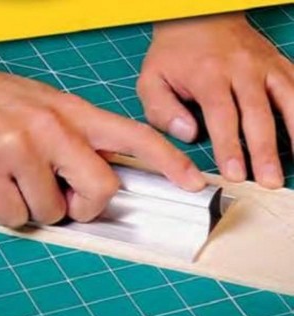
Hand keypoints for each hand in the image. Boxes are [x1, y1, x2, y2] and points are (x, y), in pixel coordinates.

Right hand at [0, 52, 204, 226]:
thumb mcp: (43, 108)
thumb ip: (75, 142)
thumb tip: (98, 182)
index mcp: (73, 113)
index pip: (135, 135)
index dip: (169, 160)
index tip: (192, 181)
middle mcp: (53, 127)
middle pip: (101, 189)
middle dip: (86, 208)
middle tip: (66, 201)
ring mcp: (20, 146)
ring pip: (52, 210)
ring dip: (38, 208)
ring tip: (17, 183)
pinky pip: (15, 216)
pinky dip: (9, 212)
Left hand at [137, 12, 292, 188]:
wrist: (197, 17)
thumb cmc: (173, 53)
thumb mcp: (151, 79)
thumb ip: (162, 109)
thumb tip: (188, 134)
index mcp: (207, 75)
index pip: (222, 116)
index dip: (229, 147)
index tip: (234, 173)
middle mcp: (241, 69)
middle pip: (257, 114)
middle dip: (264, 150)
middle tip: (268, 181)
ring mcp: (263, 65)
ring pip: (287, 100)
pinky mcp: (277, 63)